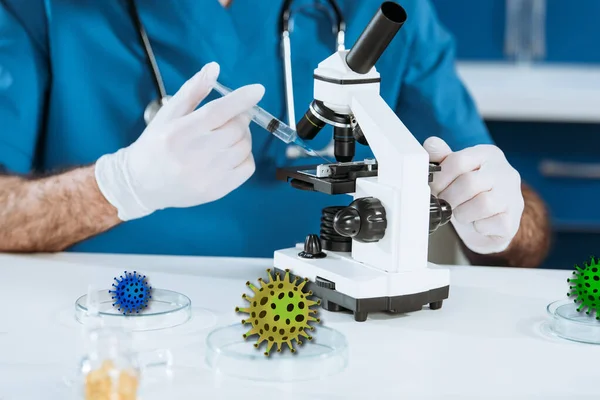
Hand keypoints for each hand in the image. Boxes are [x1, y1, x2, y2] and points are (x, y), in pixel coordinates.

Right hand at [95, 62, 264, 220]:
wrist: (142, 185)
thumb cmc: (156, 144)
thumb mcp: (168, 114)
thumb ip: (192, 91)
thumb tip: (214, 68)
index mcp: (180, 132)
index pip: (217, 112)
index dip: (240, 99)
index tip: (258, 89)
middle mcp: (195, 154)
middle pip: (236, 129)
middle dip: (240, 118)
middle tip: (232, 117)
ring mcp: (208, 175)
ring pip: (244, 147)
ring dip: (243, 136)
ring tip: (228, 136)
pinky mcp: (217, 190)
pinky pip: (247, 168)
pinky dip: (245, 156)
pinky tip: (231, 153)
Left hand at [423, 137, 523, 253]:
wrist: (487, 222)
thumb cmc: (468, 193)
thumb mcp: (453, 171)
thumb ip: (441, 157)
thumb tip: (431, 144)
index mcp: (487, 154)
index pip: (458, 161)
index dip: (440, 178)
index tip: (434, 188)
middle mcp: (505, 172)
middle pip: (469, 183)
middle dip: (449, 197)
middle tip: (445, 202)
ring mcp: (513, 195)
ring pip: (483, 204)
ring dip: (462, 213)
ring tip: (460, 212)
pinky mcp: (513, 219)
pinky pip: (491, 223)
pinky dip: (477, 226)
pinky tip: (476, 222)